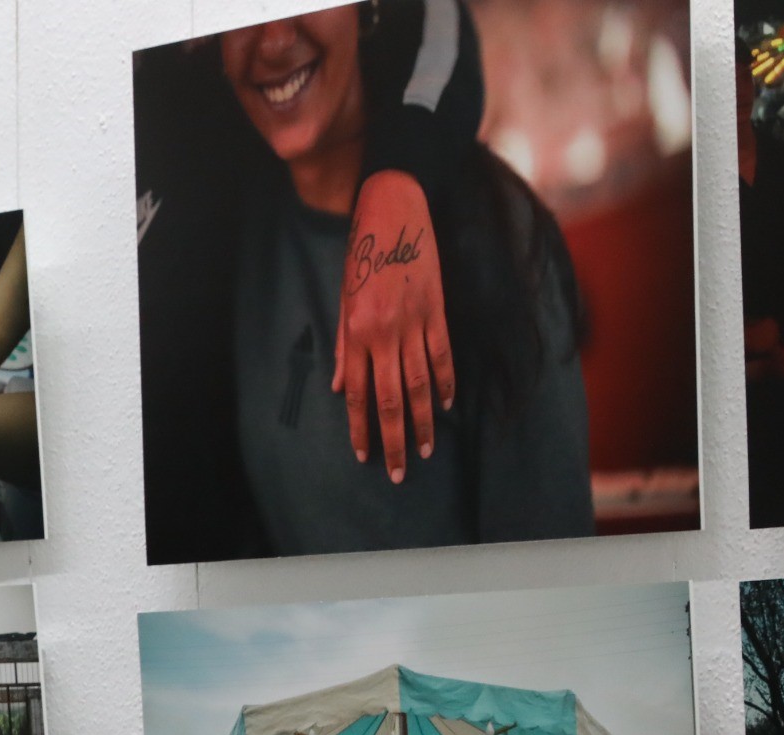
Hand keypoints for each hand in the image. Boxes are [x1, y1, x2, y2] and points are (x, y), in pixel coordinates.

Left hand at [335, 171, 455, 482]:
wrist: (393, 211)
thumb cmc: (361, 255)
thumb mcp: (342, 300)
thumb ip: (342, 346)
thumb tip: (337, 387)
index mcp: (357, 334)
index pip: (356, 394)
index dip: (360, 429)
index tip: (365, 457)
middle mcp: (386, 333)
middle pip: (390, 399)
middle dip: (394, 440)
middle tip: (398, 473)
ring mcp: (415, 323)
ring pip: (421, 384)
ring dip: (424, 422)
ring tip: (425, 450)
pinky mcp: (438, 311)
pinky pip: (443, 356)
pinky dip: (446, 383)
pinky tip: (446, 407)